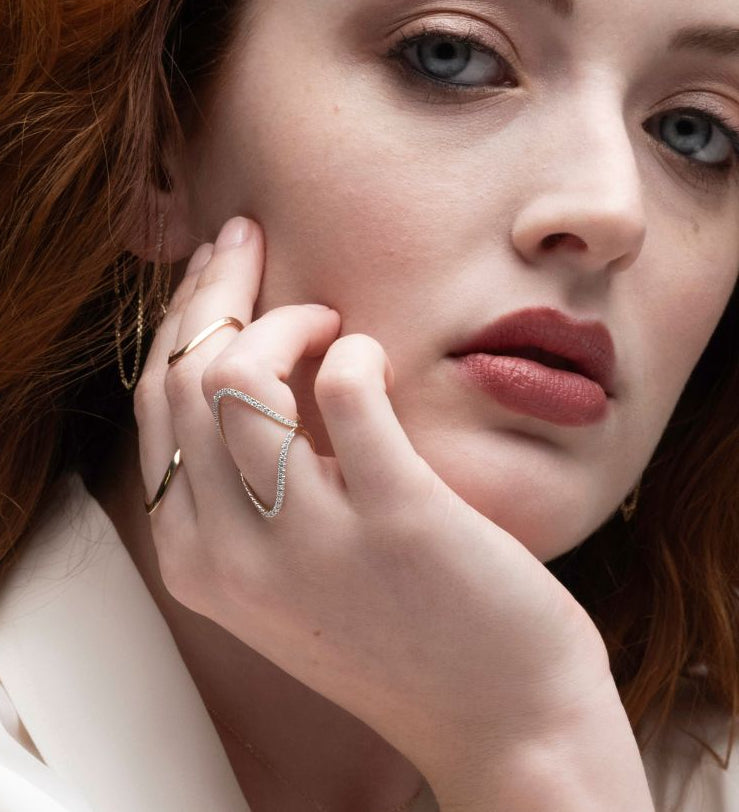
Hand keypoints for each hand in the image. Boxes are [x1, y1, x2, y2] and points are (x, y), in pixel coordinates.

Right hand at [135, 216, 640, 804]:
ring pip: (235, 376)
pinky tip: (378, 359)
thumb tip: (242, 359)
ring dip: (281, 316)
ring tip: (328, 317)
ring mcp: (307, 543)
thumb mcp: (292, 568)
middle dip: (211, 288)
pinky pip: (346, 389)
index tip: (214, 270)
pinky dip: (357, 350)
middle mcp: (230, 556)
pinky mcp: (394, 519)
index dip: (179, 323)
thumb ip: (251, 486)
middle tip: (248, 239)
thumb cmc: (402, 629)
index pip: (156, 407)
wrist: (500, 719)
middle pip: (183, 378)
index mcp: (197, 561)